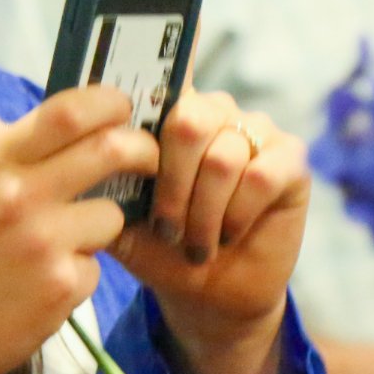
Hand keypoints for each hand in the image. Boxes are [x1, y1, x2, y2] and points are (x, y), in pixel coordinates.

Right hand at [0, 86, 147, 373]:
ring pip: (112, 214)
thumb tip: (9, 123)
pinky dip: (78, 271)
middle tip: (144, 157)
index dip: (107, 101)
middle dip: (141, 148)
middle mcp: (22, 199)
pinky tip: (43, 283)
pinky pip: (95, 266)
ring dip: (100, 221)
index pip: (66, 113)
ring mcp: (47, 246)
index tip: (119, 107)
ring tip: (64, 240)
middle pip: (112, 151)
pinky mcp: (62, 290)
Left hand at [113, 90, 307, 356]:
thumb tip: (84, 162)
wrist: (210, 294)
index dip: (158, 82)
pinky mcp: (290, 158)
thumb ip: (102, 186)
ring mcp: (256, 130)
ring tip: (198, 244)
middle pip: (188, 122)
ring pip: (222, 159)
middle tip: (168, 229)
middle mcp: (215, 111)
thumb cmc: (163, 249)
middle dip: (173, 186)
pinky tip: (230, 234)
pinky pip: (260, 176)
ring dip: (204, 214)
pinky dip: (237, 215)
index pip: (165, 78)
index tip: (151, 93)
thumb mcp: (121, 221)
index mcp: (171, 113)